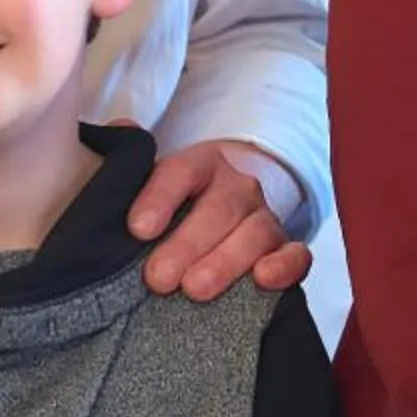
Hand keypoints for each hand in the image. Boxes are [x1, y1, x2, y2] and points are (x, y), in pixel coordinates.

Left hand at [131, 138, 310, 299]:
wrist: (220, 211)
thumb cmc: (176, 207)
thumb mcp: (148, 182)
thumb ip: (129, 163)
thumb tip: (120, 127)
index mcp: (202, 163)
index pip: (181, 171)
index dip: (160, 198)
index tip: (137, 229)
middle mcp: (237, 186)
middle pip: (219, 207)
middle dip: (187, 244)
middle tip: (157, 278)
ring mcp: (264, 217)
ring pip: (255, 233)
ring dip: (225, 262)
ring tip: (194, 289)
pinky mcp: (284, 248)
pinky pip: (297, 255)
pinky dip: (285, 266)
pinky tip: (263, 280)